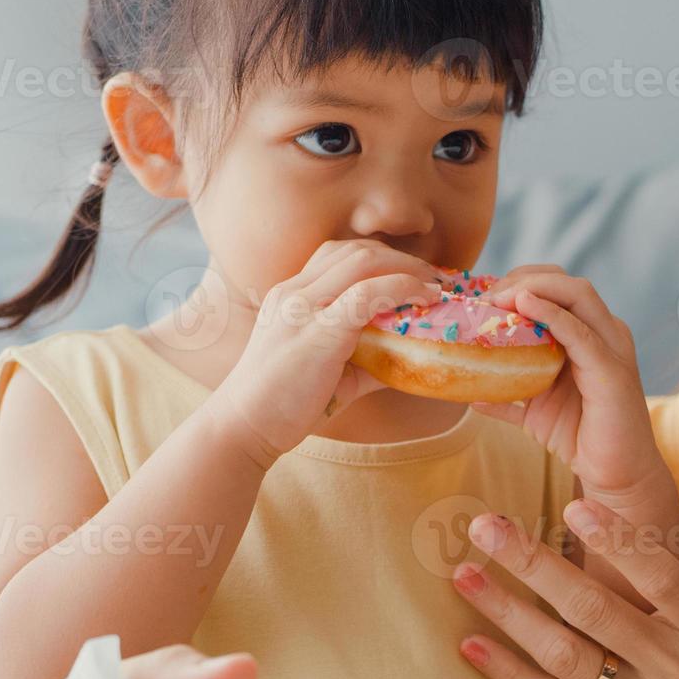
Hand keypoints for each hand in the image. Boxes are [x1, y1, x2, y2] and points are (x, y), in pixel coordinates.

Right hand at [211, 239, 443, 467]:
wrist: (243, 427)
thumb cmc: (284, 404)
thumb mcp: (327, 369)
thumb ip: (367, 357)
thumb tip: (411, 360)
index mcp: (290, 295)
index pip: (339, 254)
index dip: (383, 257)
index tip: (414, 275)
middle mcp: (293, 292)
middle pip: (356, 250)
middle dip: (402, 258)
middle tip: (435, 278)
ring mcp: (303, 308)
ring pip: (364, 261)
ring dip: (408, 269)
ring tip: (435, 287)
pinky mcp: (318, 331)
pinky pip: (369, 293)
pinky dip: (403, 289)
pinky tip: (425, 299)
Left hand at [451, 501, 678, 678]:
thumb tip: (668, 508)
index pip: (658, 575)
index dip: (616, 540)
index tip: (572, 505)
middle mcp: (675, 666)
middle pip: (595, 608)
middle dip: (534, 564)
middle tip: (485, 526)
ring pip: (565, 656)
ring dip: (510, 613)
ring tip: (465, 576)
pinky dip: (511, 675)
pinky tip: (473, 644)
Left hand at [471, 267, 674, 510]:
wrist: (615, 473)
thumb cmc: (580, 437)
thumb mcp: (536, 411)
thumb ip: (509, 397)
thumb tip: (472, 395)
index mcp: (590, 333)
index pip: (558, 287)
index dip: (521, 282)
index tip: (484, 298)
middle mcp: (606, 332)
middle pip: (566, 282)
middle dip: (524, 278)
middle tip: (486, 297)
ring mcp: (612, 347)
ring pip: (577, 294)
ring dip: (534, 288)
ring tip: (498, 299)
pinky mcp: (611, 370)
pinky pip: (580, 332)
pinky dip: (551, 314)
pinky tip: (524, 306)